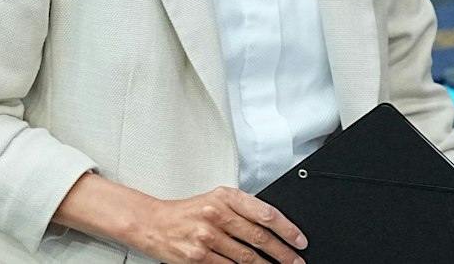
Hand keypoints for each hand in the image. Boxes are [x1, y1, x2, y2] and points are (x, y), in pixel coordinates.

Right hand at [133, 187, 306, 263]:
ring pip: (246, 257)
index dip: (287, 229)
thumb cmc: (188, 212)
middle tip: (296, 261)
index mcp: (226, 196)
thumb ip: (242, 209)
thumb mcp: (216, 200)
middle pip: (260, 237)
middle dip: (283, 253)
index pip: (266, 213)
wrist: (154, 222)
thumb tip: (272, 226)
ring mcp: (207, 236)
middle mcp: (218, 214)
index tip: (299, 240)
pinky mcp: (198, 257)